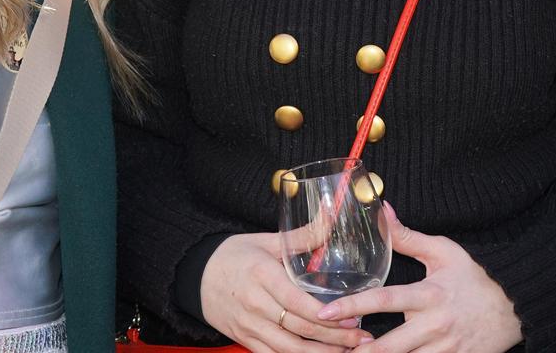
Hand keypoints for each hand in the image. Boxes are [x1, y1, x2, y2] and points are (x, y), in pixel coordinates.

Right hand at [199, 232, 369, 352]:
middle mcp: (254, 304)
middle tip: (361, 340)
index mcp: (261, 275)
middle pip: (299, 329)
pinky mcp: (244, 340)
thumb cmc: (234, 255)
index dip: (327, 315)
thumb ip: (302, 236)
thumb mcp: (266, 242)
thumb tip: (331, 216)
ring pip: (288, 349)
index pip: (297, 302)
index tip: (352, 318)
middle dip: (333, 338)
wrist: (194, 275)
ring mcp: (248, 326)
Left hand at [320, 208, 521, 352]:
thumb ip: (408, 237)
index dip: (352, 306)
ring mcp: (445, 349)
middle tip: (334, 349)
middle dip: (360, 351)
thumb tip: (381, 212)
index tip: (325, 311)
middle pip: (390, 346)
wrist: (515, 308)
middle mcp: (435, 326)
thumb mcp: (444, 252)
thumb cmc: (475, 278)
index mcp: (429, 295)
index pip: (384, 300)